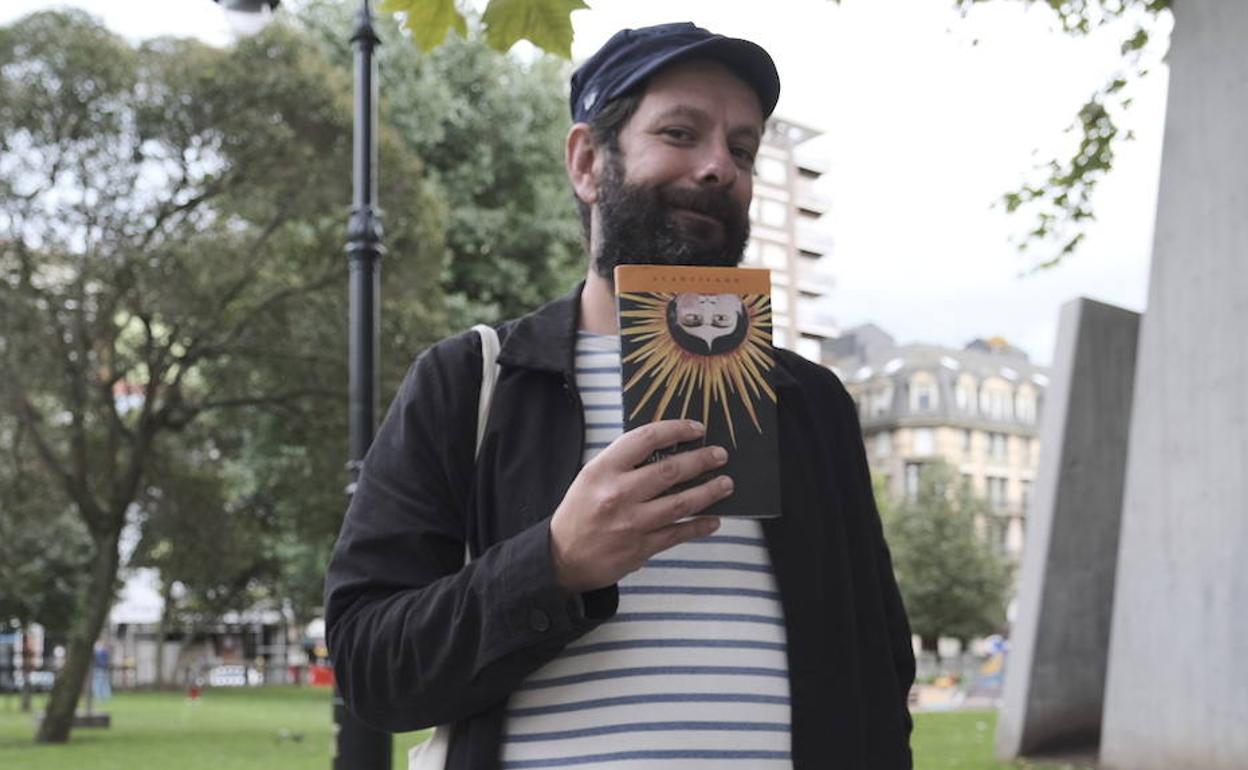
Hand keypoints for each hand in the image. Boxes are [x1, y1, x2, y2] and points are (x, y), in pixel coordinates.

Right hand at [549, 419, 731, 593]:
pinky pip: (678, 533)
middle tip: (719, 455)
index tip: (696, 429)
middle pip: (670, 470)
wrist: (562, 557)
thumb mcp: (592, 477)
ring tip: (726, 483)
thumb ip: (624, 463)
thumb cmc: (579, 512)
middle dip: (701, 460)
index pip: (645, 439)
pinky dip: (699, 526)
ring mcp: (631, 522)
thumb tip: (668, 449)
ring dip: (709, 492)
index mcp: (603, 470)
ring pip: (681, 502)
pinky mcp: (641, 547)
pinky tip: (713, 520)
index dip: (676, 430)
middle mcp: (618, 494)